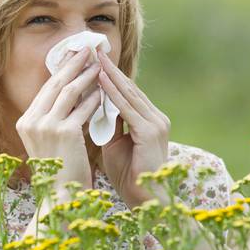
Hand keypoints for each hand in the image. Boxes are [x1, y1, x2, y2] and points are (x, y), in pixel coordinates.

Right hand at [16, 47, 101, 195]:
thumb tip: (73, 95)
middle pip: (55, 84)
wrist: (60, 198)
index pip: (46, 89)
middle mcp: (31, 121)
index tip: (74, 58)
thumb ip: (55, 119)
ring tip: (99, 64)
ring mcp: (46, 126)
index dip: (61, 71)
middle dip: (73, 64)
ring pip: (69, 91)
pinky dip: (94, 97)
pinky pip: (83, 108)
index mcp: (26, 122)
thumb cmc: (59, 172)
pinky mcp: (64, 132)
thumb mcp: (51, 142)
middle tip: (87, 49)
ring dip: (86, 75)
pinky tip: (104, 90)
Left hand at [97, 50, 170, 207]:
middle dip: (109, 69)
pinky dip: (113, 94)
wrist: (145, 200)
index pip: (127, 93)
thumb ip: (108, 125)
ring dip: (110, 75)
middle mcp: (155, 117)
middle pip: (129, 88)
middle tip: (93, 50)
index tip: (93, 61)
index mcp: (148, 120)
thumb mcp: (114, 145)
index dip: (110, 77)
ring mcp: (155, 123)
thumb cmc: (128, 175)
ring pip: (128, 94)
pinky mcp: (150, 132)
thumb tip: (93, 108)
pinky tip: (101, 81)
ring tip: (94, 58)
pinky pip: (127, 109)